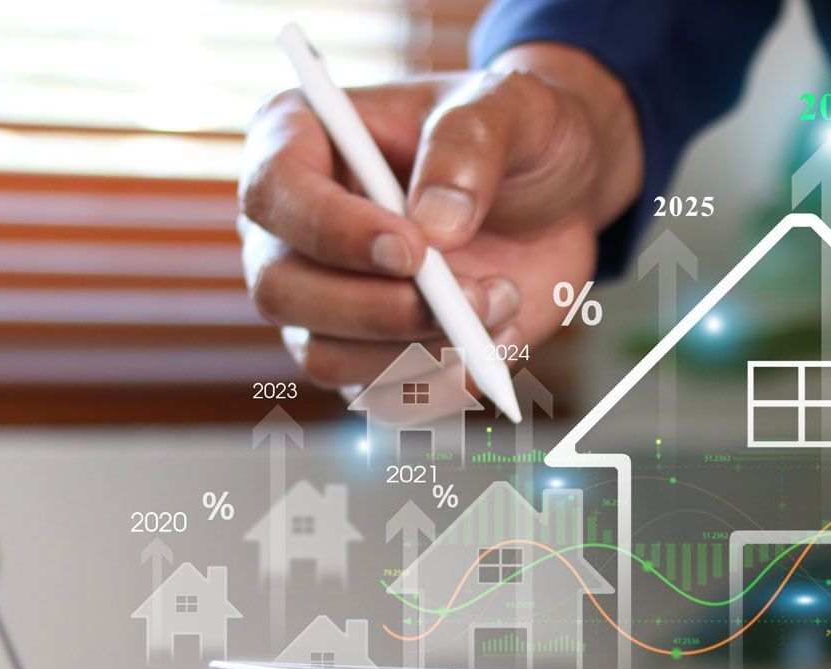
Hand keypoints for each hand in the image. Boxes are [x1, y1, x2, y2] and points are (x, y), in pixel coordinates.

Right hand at [239, 44, 643, 389]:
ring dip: (423, 352)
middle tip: (475, 298)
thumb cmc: (516, 134)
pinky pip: (380, 398)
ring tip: (504, 303)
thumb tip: (435, 226)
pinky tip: (498, 345)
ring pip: (327, 358)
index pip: (274, 194)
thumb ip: (466, 147)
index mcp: (300, 140)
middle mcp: (294, 229)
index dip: (335, 232)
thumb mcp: (509, 108)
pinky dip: (443, 387)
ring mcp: (323, 299)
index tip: (415, 251)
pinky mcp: (369, 353)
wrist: (556, 194)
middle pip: (281, 291)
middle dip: (382, 309)